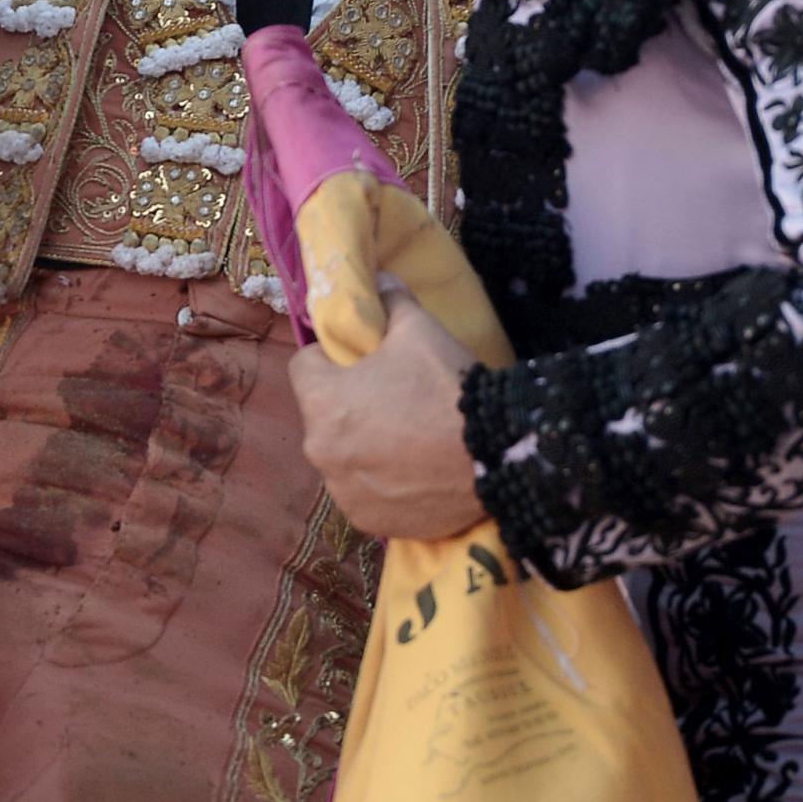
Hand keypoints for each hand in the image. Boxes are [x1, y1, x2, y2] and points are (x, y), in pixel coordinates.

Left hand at [290, 287, 485, 540]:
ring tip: (408, 436)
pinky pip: (365, 493)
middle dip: (348, 402)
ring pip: (343, 455)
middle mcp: (321, 453)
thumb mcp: (419, 329)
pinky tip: (414, 471)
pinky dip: (381, 482)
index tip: (362, 358)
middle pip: (323, 414)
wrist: (498, 456)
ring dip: (363, 445)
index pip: (304, 366)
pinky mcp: (371, 523)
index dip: (332, 356)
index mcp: (322, 403)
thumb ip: (390, 301)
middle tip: (393, 396)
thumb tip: (379, 279)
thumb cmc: (447, 387)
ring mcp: (345, 493)